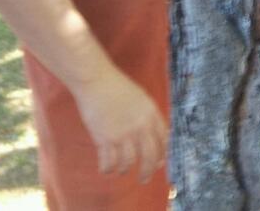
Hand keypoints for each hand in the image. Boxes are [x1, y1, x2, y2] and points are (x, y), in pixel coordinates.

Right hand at [74, 67, 167, 182]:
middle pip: (150, 157)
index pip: (164, 140)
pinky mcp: (105, 139)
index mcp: (151, 113)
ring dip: (124, 169)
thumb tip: (151, 136)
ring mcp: (123, 133)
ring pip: (128, 163)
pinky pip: (109, 164)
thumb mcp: (140, 97)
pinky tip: (106, 168)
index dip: (162, 155)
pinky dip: (107, 169)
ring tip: (120, 169)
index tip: (158, 164)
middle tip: (143, 179)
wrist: (96, 80)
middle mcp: (140, 125)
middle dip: (147, 172)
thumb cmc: (116, 86)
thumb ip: (147, 116)